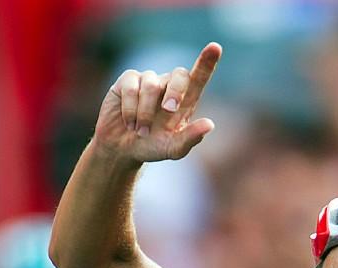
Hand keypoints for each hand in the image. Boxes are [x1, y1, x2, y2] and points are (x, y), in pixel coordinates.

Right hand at [92, 42, 221, 164]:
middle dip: (176, 91)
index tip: (215, 47)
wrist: (122, 148)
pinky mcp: (128, 80)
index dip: (207, 62)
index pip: (198, 78)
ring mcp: (148, 80)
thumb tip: (210, 124)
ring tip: (140, 131)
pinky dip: (130, 109)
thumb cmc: (152, 147)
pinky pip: (131, 87)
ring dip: (145, 112)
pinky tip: (129, 123)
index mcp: (185, 101)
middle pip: (180, 74)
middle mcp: (168, 86)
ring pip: (151, 85)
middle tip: (169, 110)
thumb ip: (190, 138)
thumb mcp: (173, 149)